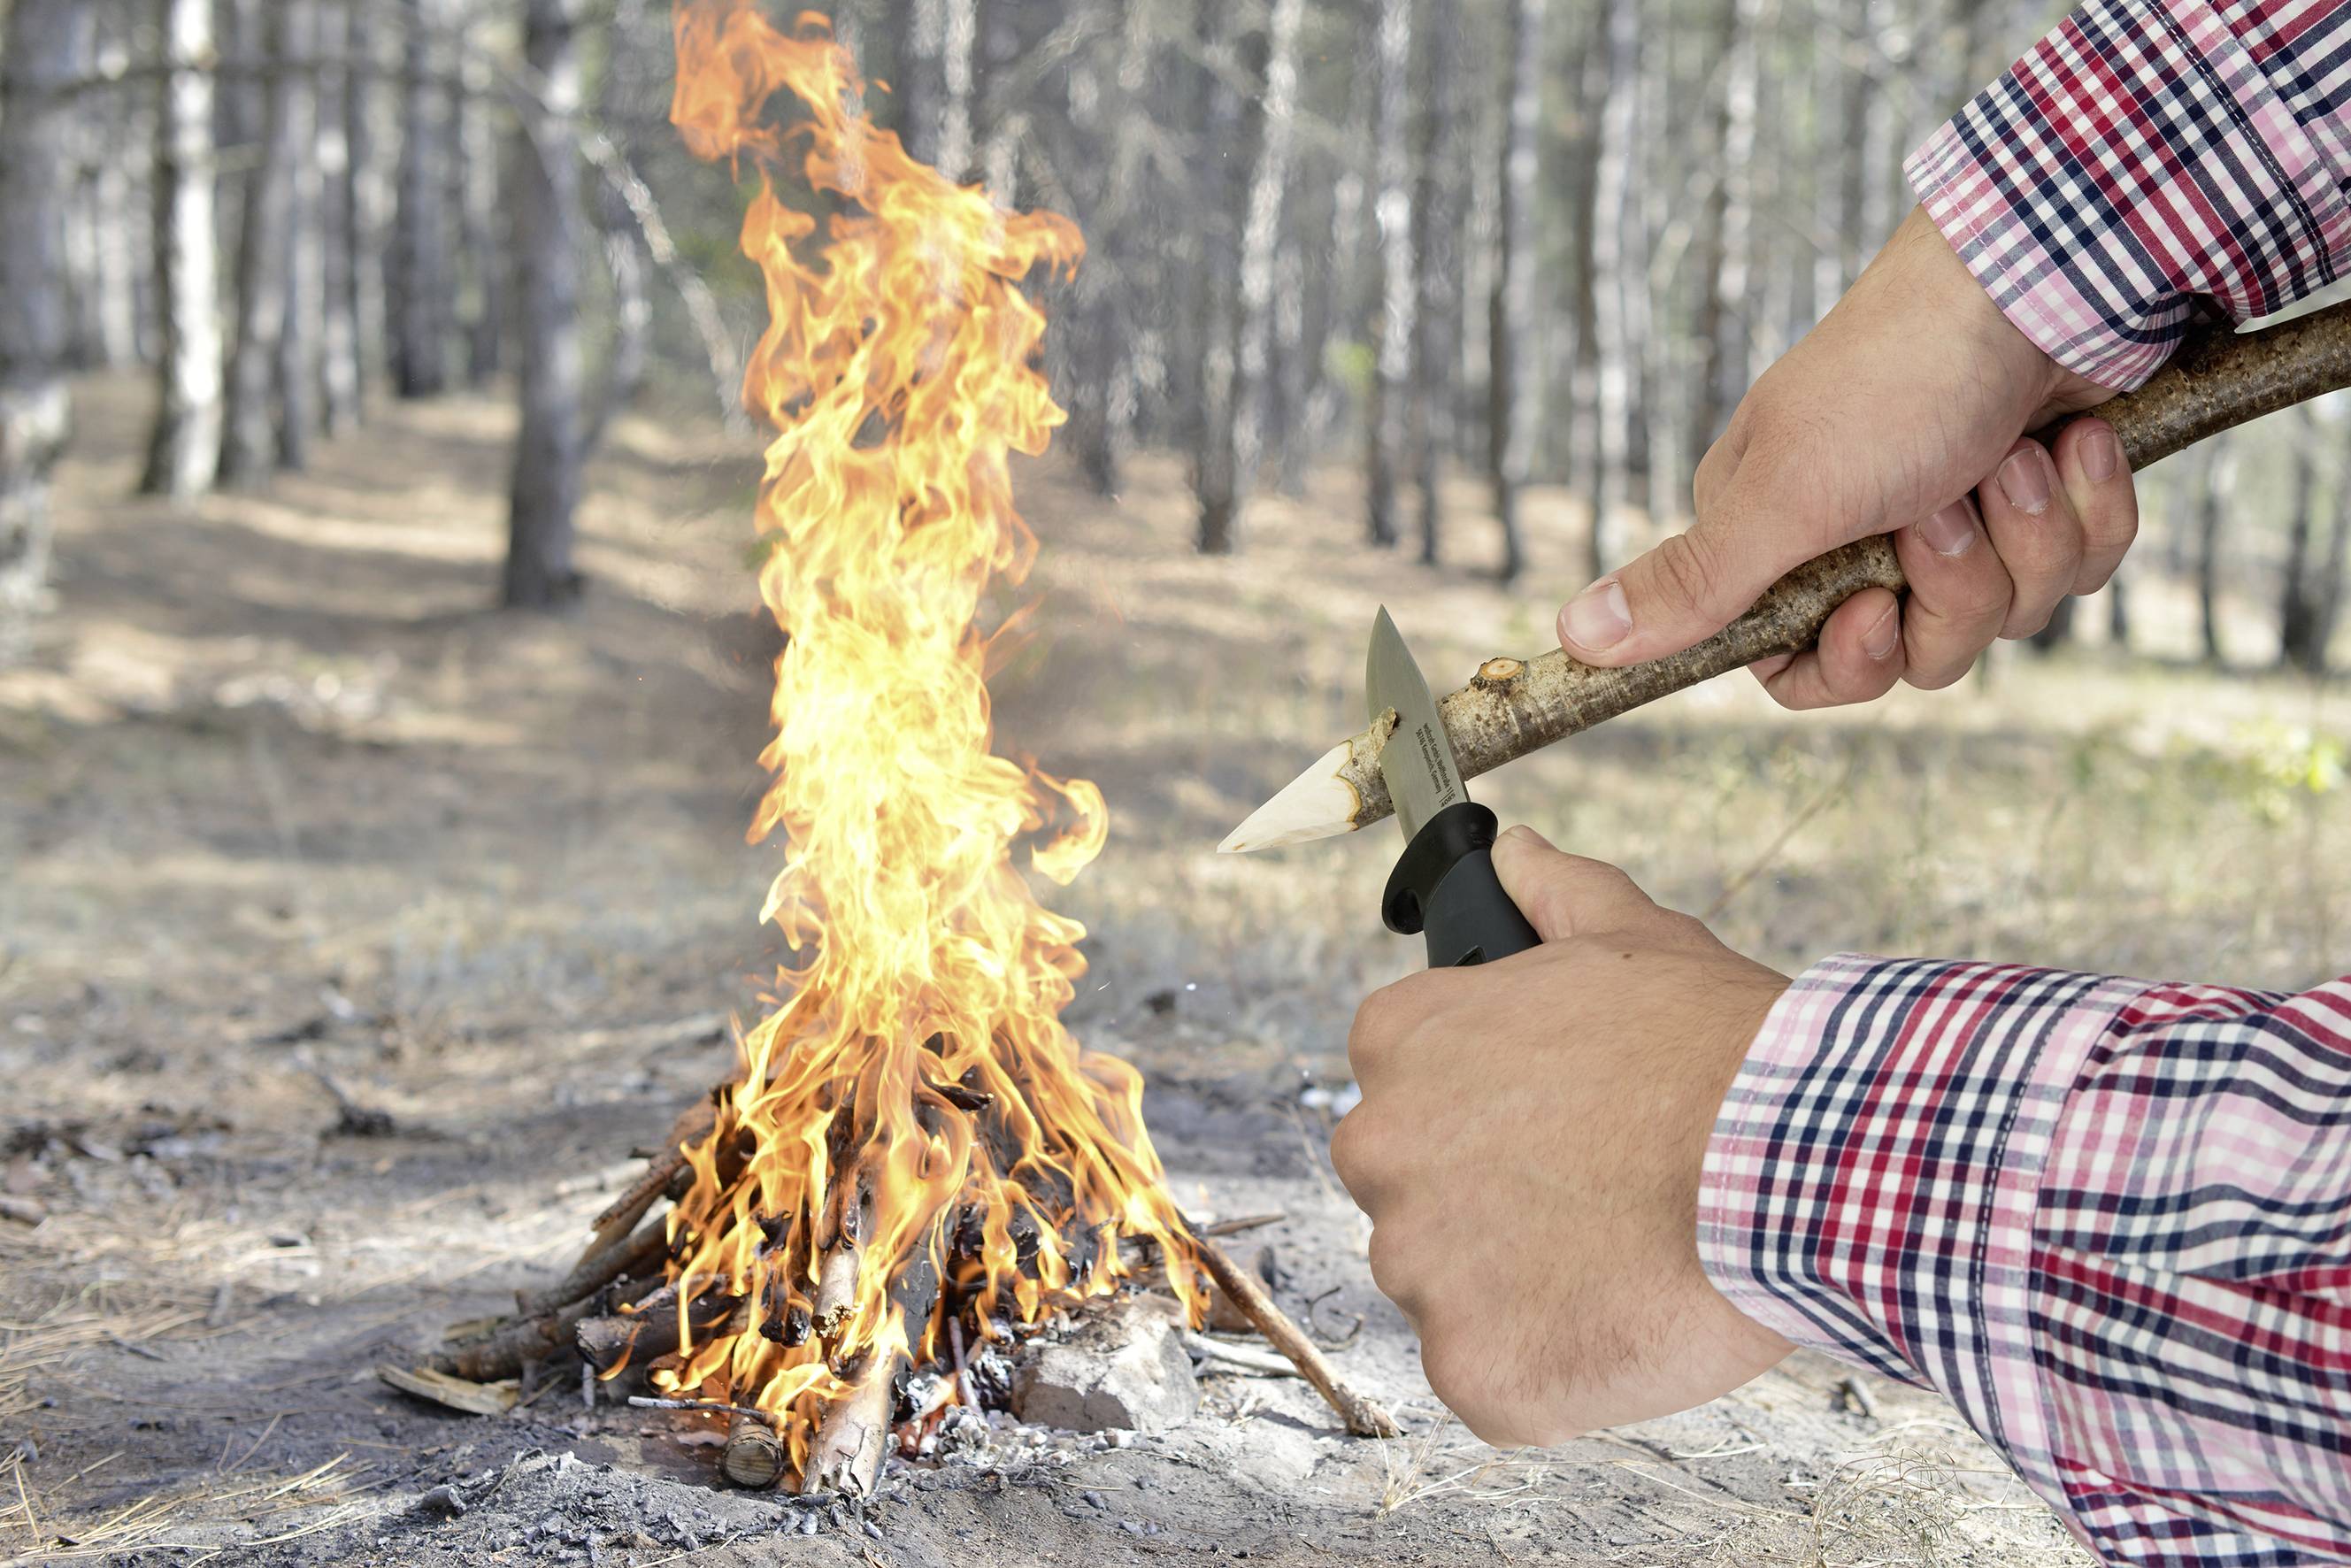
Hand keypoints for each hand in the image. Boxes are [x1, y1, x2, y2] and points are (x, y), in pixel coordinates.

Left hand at [1330, 827, 1793, 1445]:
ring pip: (1449, 1287)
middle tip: (1592, 1191)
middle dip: (1485, 1197)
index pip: (1402, 1084)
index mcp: (1398, 1043)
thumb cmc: (1717, 1050)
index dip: (1481, 1107)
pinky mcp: (1471, 1370)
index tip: (1549, 1120)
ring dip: (1517, 1283)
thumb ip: (1554, 894)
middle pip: (1412, 1190)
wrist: (1797, 1166)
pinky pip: (1490, 1377)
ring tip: (1620, 1253)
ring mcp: (1419, 1269)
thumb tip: (1513, 854)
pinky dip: (1549, 1366)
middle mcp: (1381, 1151)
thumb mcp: (1636, 938)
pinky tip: (1621, 1321)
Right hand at [1556, 205, 2140, 707]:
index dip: (1851, 661)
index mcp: (1778, 537)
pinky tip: (2074, 443)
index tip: (1872, 613)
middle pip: (1916, 654)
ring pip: (2007, 614)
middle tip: (1945, 504)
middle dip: (1954, 587)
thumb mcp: (1782, 497)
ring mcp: (1961, 516)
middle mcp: (1862, 535)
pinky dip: (2088, 506)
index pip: (1800, 668)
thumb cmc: (1898, 376)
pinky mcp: (2044, 498)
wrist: (2043, 279)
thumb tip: (1572, 637)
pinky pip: (2080, 564)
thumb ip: (1691, 584)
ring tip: (2014, 457)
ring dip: (2026, 535)